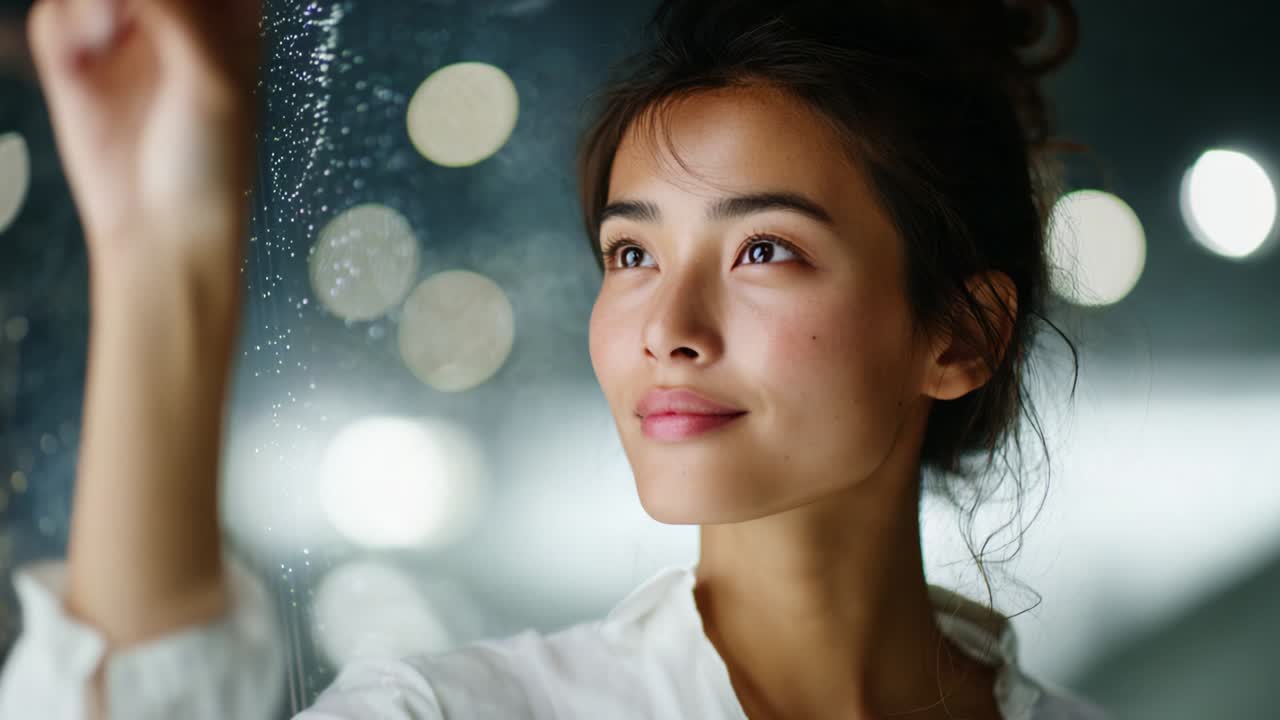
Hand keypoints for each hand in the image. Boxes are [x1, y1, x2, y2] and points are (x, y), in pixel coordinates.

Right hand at [27, 0, 263, 266]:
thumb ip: (179, 13)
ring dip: (96, 0)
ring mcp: (120, 42)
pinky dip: (66, 22)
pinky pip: (54, 17)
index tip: (172, 9)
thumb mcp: (214, 80)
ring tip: (110, 28)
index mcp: (226, 22)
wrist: (161, 230)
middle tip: (136, 11)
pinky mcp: (72, 66)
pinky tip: (89, 48)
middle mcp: (172, 25)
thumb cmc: (209, 165)